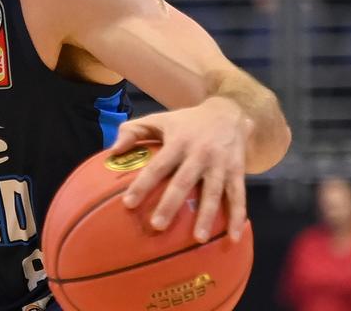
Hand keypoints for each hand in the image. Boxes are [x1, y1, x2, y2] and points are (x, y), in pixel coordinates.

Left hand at [110, 97, 250, 243]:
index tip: (128, 203)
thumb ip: (132, 131)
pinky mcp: (237, 172)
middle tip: (157, 226)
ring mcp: (220, 164)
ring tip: (199, 238)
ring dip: (207, 215)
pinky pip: (238, 197)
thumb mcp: (159, 120)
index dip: (143, 184)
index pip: (157, 166)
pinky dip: (237, 217)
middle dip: (171, 204)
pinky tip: (233, 237)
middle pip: (183, 182)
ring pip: (213, 192)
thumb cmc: (186, 122)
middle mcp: (199, 154)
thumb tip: (112, 152)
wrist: (228, 112)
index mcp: (178, 142)